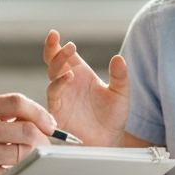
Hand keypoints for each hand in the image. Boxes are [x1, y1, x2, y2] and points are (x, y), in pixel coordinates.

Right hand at [43, 30, 129, 146]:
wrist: (108, 141)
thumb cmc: (113, 117)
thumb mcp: (121, 93)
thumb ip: (120, 76)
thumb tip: (118, 58)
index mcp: (81, 74)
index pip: (65, 55)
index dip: (57, 44)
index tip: (54, 33)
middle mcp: (68, 82)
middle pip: (54, 62)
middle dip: (54, 51)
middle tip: (64, 44)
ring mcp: (62, 96)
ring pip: (52, 76)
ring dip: (58, 67)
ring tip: (70, 67)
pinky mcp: (58, 110)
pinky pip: (54, 94)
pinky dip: (58, 85)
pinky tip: (67, 78)